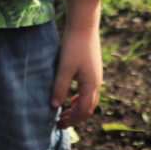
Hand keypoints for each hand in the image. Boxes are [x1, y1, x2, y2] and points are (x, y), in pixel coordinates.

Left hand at [50, 0, 102, 128]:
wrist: (84, 25)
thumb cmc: (74, 46)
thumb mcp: (64, 68)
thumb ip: (60, 88)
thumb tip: (54, 107)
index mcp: (91, 85)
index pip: (84, 111)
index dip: (72, 120)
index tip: (58, 124)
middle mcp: (97, 83)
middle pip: (88, 107)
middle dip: (75, 117)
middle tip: (60, 122)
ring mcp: (96, 76)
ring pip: (89, 100)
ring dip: (77, 108)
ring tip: (64, 112)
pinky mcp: (93, 70)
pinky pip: (88, 91)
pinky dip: (79, 98)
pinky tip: (70, 97)